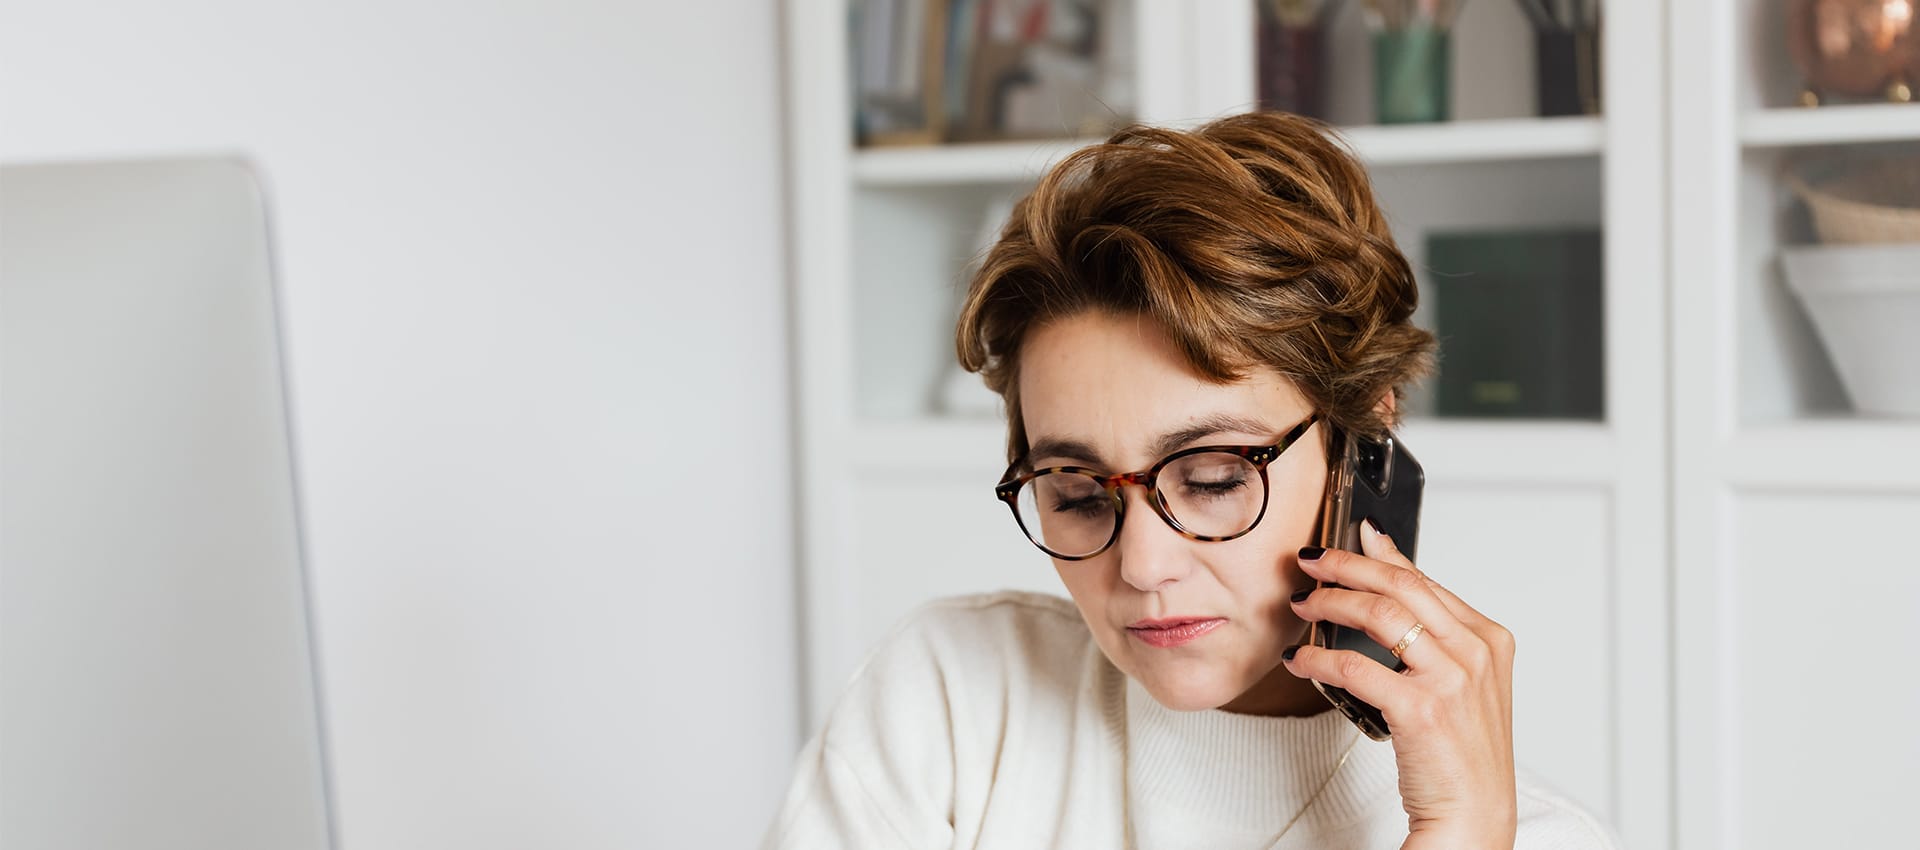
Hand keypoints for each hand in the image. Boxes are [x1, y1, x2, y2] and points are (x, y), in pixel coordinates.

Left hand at [1283, 519, 1517, 849]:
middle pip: (1401, 586)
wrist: (1474, 816)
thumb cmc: (1462, 754)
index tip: (1352, 536)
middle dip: (1347, 566)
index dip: (1381, 556)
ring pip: (1378, 614)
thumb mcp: (1462, 684)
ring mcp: (1451, 679)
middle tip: (1310, 561)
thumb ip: (1433, 637)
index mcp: (1489, 640)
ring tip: (1301, 604)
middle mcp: (1475, 652)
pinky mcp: (1420, 708)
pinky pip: (1355, 665)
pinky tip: (1300, 659)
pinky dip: (1318, 658)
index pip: (1426, 580)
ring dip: (1330, 602)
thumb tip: (1387, 590)